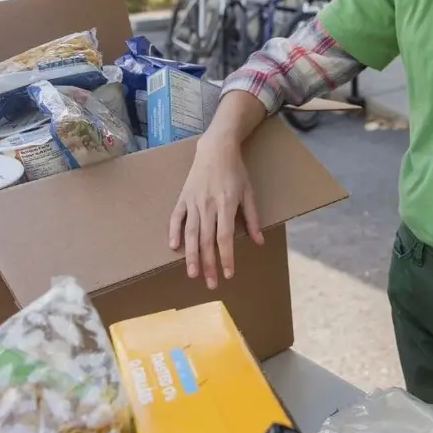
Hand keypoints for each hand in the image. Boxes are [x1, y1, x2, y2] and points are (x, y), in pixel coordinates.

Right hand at [168, 137, 263, 288]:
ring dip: (191, 255)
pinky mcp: (183, 197)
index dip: (226, 257)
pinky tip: (174, 247)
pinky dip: (174, 231)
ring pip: (191, 233)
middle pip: (207, 240)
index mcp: (226, 204)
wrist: (216, 148)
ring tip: (192, 273)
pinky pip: (176, 217)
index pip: (225, 237)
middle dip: (209, 264)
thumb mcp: (249, 192)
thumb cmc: (236, 171)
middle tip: (210, 284)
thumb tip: (259, 241)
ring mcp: (193, 201)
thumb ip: (253, 218)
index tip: (228, 273)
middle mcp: (208, 205)